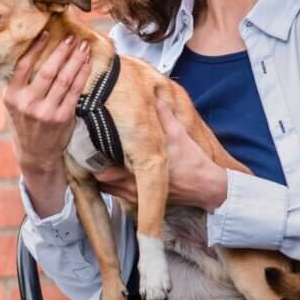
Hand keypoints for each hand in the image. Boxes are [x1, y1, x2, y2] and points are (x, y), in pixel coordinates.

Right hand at [4, 33, 91, 176]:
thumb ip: (20, 82)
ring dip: (76, 61)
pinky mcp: (62, 117)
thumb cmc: (26, 121)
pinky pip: (75, 91)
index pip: (24, 65)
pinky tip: (87, 64)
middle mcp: (27, 103)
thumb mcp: (14, 103)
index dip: (36, 47)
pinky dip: (82, 75)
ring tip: (83, 47)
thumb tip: (33, 51)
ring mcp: (45, 111)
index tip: (47, 32)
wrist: (36, 152)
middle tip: (72, 38)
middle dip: (62, 52)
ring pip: (64, 79)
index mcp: (12, 96)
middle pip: (47, 70)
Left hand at [96, 96, 228, 210]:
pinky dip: (114, 184)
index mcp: (137, 172)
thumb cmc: (193, 164)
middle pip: (100, 179)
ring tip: (105, 160)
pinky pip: (117, 194)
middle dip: (95, 165)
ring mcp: (135, 197)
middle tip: (95, 150)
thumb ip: (164, 116)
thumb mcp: (179, 134)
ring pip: (107, 188)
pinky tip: (119, 172)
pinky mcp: (140, 202)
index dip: (93, 155)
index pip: (101, 168)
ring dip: (104, 176)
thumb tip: (156, 97)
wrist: (207, 187)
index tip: (92, 143)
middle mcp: (132, 188)